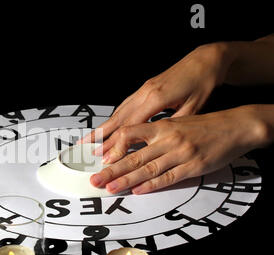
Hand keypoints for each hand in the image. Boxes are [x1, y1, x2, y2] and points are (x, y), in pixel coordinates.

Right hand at [80, 43, 228, 157]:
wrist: (204, 60)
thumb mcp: (194, 108)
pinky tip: (108, 127)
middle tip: (86, 149)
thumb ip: (174, 125)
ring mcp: (143, 90)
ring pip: (118, 112)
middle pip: (118, 119)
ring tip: (90, 140)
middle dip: (100, 136)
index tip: (108, 157)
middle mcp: (145, 93)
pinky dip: (114, 118)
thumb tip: (160, 143)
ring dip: (103, 127)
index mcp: (156, 98)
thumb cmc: (202, 82)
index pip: (130, 127)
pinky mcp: (145, 89)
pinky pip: (124, 106)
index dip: (117, 144)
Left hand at [90, 105, 268, 193]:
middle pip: (134, 157)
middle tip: (96, 180)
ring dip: (127, 180)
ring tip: (111, 188)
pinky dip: (151, 185)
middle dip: (112, 170)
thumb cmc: (204, 126)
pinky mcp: (193, 167)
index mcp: (162, 126)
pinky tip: (138, 190)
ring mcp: (180, 154)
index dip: (113, 148)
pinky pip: (168, 178)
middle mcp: (168, 139)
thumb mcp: (177, 123)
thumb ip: (155, 134)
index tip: (100, 158)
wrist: (235, 127)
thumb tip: (132, 147)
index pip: (130, 135)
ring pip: (148, 169)